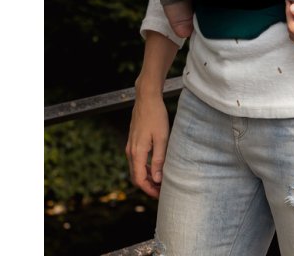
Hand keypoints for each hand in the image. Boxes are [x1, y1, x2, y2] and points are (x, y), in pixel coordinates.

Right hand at [125, 84, 169, 198]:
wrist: (146, 98)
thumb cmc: (156, 116)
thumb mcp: (162, 138)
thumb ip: (159, 159)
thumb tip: (157, 179)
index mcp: (137, 152)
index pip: (139, 179)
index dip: (149, 190)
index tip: (161, 195)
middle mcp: (130, 151)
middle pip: (136, 176)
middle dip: (148, 186)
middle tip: (162, 191)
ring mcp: (130, 146)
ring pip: (136, 169)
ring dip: (147, 177)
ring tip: (161, 181)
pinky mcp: (133, 141)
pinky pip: (137, 160)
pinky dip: (145, 168)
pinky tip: (156, 167)